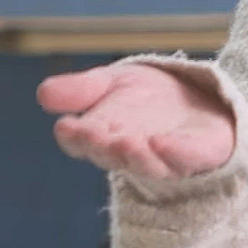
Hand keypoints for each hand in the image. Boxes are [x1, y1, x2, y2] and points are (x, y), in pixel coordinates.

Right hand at [37, 63, 236, 180]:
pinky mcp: (201, 153)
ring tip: (125, 142)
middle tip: (93, 134)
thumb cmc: (150, 97)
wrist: (202, 95)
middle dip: (102, 146)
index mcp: (104, 138)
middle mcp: (133, 153)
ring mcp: (168, 157)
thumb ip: (82, 88)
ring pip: (148, 165)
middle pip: (112, 156)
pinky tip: (161, 143)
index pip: (82, 143)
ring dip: (135, 156)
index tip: (67, 126)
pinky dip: (174, 153)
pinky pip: (187, 159)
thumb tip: (44, 94)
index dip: (74, 137)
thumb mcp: (114, 82)